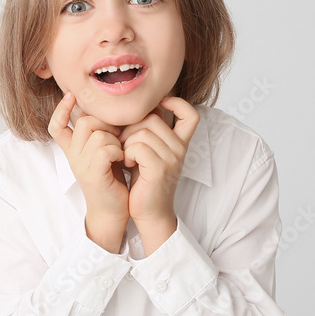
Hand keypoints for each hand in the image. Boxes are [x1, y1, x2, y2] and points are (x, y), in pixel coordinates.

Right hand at [48, 93, 128, 247]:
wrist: (113, 211)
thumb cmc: (113, 180)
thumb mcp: (104, 152)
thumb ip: (101, 133)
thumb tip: (108, 108)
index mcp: (72, 150)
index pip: (56, 126)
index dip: (61, 110)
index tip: (71, 95)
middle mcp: (73, 156)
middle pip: (85, 122)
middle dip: (107, 124)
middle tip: (118, 137)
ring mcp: (81, 165)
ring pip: (98, 134)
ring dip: (116, 140)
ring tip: (121, 152)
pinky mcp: (92, 174)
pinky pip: (105, 149)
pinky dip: (118, 151)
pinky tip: (123, 160)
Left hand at [118, 97, 199, 224]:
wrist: (149, 212)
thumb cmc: (144, 181)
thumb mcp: (147, 151)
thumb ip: (147, 131)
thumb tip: (135, 108)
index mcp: (180, 142)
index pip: (190, 114)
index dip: (177, 103)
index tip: (158, 108)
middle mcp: (180, 148)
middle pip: (152, 118)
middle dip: (131, 128)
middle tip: (124, 145)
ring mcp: (172, 158)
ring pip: (142, 132)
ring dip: (126, 143)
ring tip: (127, 157)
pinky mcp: (160, 168)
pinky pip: (138, 146)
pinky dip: (127, 153)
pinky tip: (128, 164)